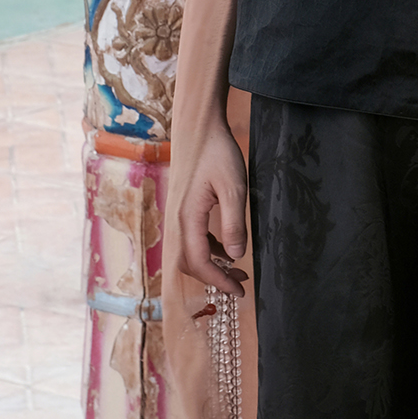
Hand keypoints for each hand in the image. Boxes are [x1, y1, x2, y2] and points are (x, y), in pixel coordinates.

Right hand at [176, 123, 249, 296]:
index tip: (240, 291)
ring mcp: (177, 214)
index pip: (199, 263)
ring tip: (237, 269)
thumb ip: (234, 224)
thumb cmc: (217, 153)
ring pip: (189, 252)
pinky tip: (225, 248)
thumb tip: (235, 257)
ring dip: (211, 265)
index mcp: (188, 218)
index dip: (219, 281)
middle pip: (189, 264)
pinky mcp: (182, 207)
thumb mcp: (234, 187)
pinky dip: (207, 249)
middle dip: (214, 278)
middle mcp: (177, 221)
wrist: (198, 127)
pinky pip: (191, 238)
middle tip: (240, 284)